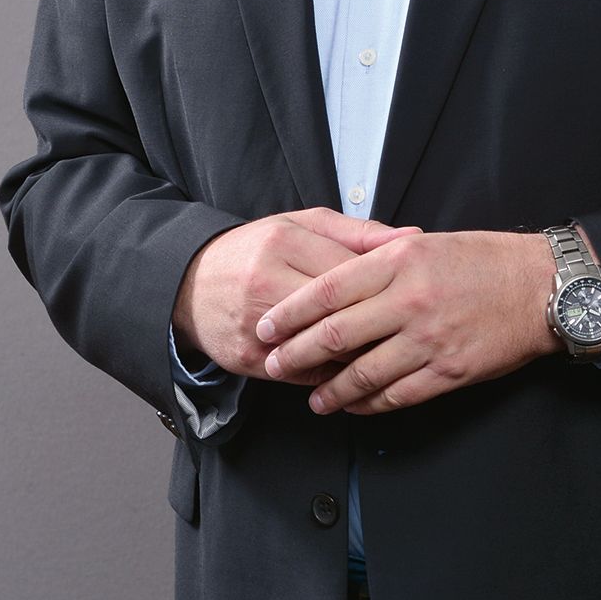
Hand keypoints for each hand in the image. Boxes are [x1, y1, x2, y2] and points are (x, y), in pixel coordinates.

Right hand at [171, 207, 418, 379]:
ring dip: (357, 355)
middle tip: (406, 331)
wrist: (190, 283)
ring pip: (322, 349)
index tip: (409, 296)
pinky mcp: (247, 358)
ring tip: (384, 351)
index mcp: (285, 242)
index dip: (385, 287)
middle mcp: (267, 282)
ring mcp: (255, 324)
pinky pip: (301, 374)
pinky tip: (349, 369)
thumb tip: (410, 236)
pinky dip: (329, 374)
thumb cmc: (257, 249)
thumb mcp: (302, 225)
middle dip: (377, 325)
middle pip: (338, 313)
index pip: (350, 271)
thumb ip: (357, 232)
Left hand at [255, 230, 560, 414]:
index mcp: (399, 262)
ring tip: (312, 398)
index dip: (291, 313)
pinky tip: (354, 406)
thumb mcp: (426, 244)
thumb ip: (381, 259)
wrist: (538, 287)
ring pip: (362, 373)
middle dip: (296, 354)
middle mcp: (409, 300)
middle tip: (274, 365)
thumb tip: (336, 279)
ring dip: (330, 390)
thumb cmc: (483, 260)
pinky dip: (368, 404)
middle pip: (336, 334)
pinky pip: (396, 395)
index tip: (267, 327)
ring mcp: (428, 339)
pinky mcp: (448, 371)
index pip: (328, 290)